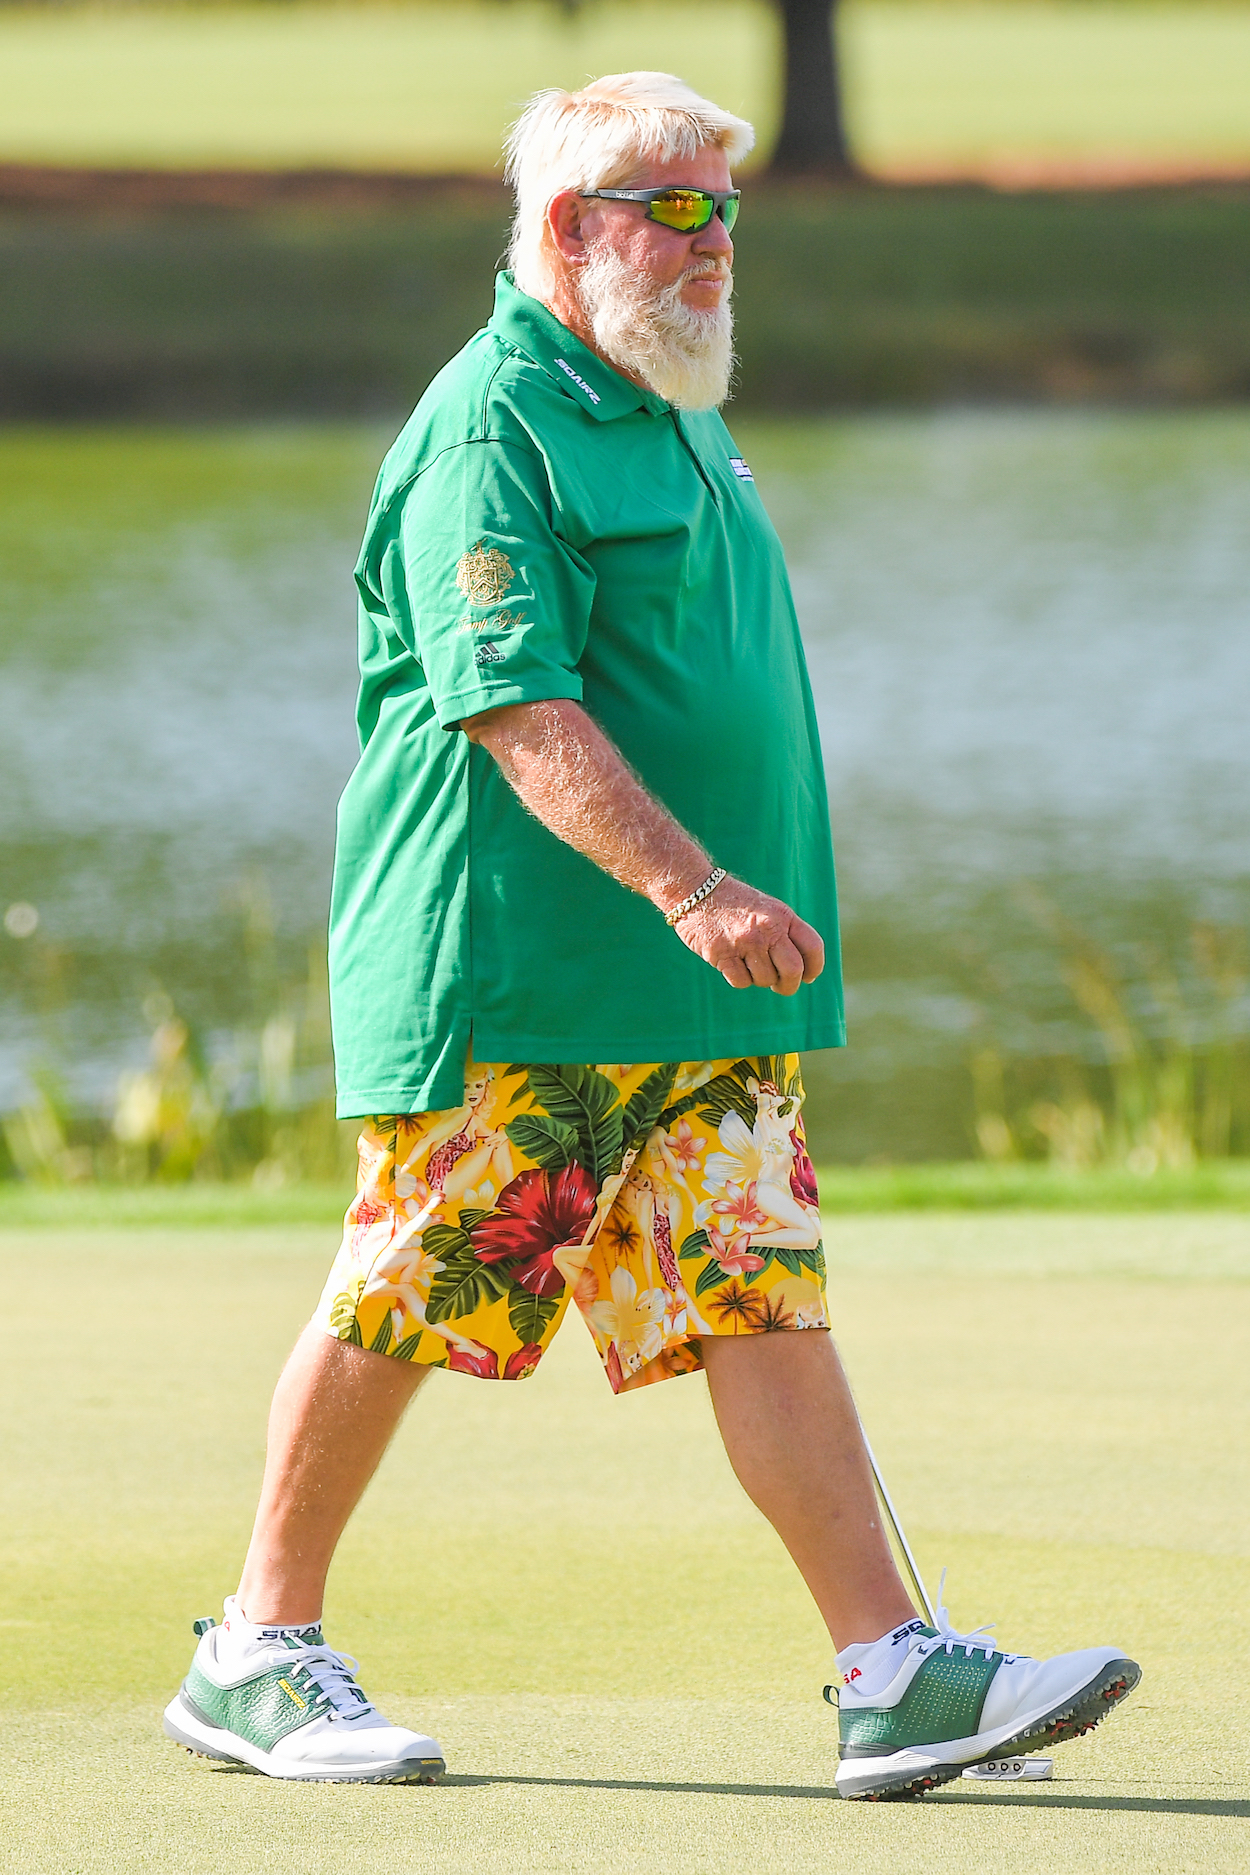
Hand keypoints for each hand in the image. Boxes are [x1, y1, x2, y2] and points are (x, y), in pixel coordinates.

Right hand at [671, 876, 824, 994]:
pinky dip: (739, 979)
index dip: (815, 967)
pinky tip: (732, 964)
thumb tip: (801, 970)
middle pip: (793, 970)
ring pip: (765, 979)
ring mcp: (745, 942)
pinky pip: (741, 982)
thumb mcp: (767, 909)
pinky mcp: (722, 954)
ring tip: (749, 964)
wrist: (695, 890)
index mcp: (782, 915)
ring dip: (759, 979)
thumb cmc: (734, 904)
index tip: (808, 976)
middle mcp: (767, 928)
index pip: (813, 946)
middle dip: (789, 985)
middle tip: (782, 987)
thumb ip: (785, 932)